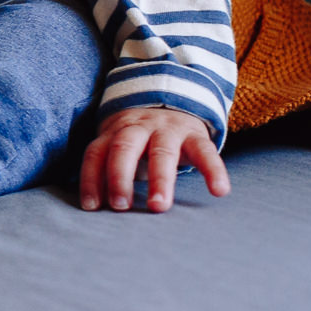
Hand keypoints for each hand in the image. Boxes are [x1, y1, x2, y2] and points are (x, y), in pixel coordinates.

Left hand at [79, 106, 229, 212]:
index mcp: (115, 131)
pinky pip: (205, 152)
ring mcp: (168, 130)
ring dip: (159, 180)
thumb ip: (108, 168)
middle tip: (120, 206)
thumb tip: (94, 208)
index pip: (96, 153)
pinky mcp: (196, 135)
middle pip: (124, 148)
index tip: (91, 207)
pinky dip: (214, 171)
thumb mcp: (119, 144)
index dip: (91, 179)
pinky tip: (219, 191)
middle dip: (119, 177)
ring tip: (158, 206)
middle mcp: (139, 128)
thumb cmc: (139, 137)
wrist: (172, 101)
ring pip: (162, 152)